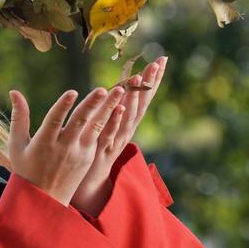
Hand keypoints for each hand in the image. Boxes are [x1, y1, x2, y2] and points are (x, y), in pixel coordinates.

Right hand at [7, 86, 124, 205]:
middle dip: (92, 104)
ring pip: (96, 127)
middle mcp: (64, 148)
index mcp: (44, 143)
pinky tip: (119, 107)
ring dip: (108, 109)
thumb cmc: (26, 168)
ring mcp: (79, 153)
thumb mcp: (17, 145)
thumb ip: (19, 117)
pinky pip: (100, 136)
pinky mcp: (88, 157)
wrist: (45, 200)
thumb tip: (14, 91)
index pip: (54, 121)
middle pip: (80, 122)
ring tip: (119, 92)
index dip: (63, 106)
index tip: (72, 91)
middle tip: (104, 89)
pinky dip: (110, 121)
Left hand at [71, 56, 167, 215]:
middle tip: (159, 63)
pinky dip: (115, 121)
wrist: (87, 187)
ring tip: (137, 79)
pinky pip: (109, 134)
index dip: (152, 80)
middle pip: (140, 105)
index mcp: (126, 124)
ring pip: (127, 118)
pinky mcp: (101, 152)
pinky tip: (118, 108)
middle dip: (150, 84)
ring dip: (132, 99)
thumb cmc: (95, 153)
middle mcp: (125, 132)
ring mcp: (115, 142)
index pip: (142, 98)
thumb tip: (117, 90)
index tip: (161, 60)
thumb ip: (111, 109)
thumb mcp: (106, 126)